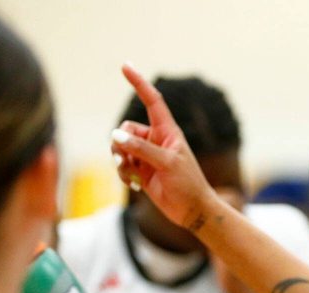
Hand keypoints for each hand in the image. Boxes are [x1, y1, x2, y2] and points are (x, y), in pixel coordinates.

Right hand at [109, 63, 223, 228]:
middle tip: (125, 159)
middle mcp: (156, 140)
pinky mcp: (141, 171)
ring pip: (120, 147)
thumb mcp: (167, 164)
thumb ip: (141, 149)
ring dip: (120, 160)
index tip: (125, 66)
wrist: (192, 211)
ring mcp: (147, 155)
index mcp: (168, 132)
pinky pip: (121, 164)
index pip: (152, 101)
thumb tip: (116, 136)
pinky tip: (134, 185)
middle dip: (120, 143)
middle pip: (125, 129)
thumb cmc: (188, 185)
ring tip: (131, 175)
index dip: (139, 83)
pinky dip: (122, 173)